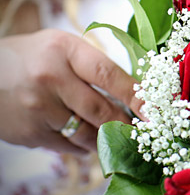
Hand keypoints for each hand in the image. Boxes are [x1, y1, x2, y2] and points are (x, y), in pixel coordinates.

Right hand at [0, 29, 142, 153]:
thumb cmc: (29, 57)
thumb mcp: (61, 47)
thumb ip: (93, 64)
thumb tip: (134, 91)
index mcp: (64, 49)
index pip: (109, 75)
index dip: (136, 95)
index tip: (155, 110)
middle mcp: (51, 78)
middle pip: (101, 109)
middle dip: (126, 123)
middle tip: (142, 129)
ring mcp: (38, 108)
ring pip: (87, 133)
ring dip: (106, 138)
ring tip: (115, 134)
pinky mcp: (29, 133)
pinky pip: (68, 147)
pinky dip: (83, 146)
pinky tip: (87, 140)